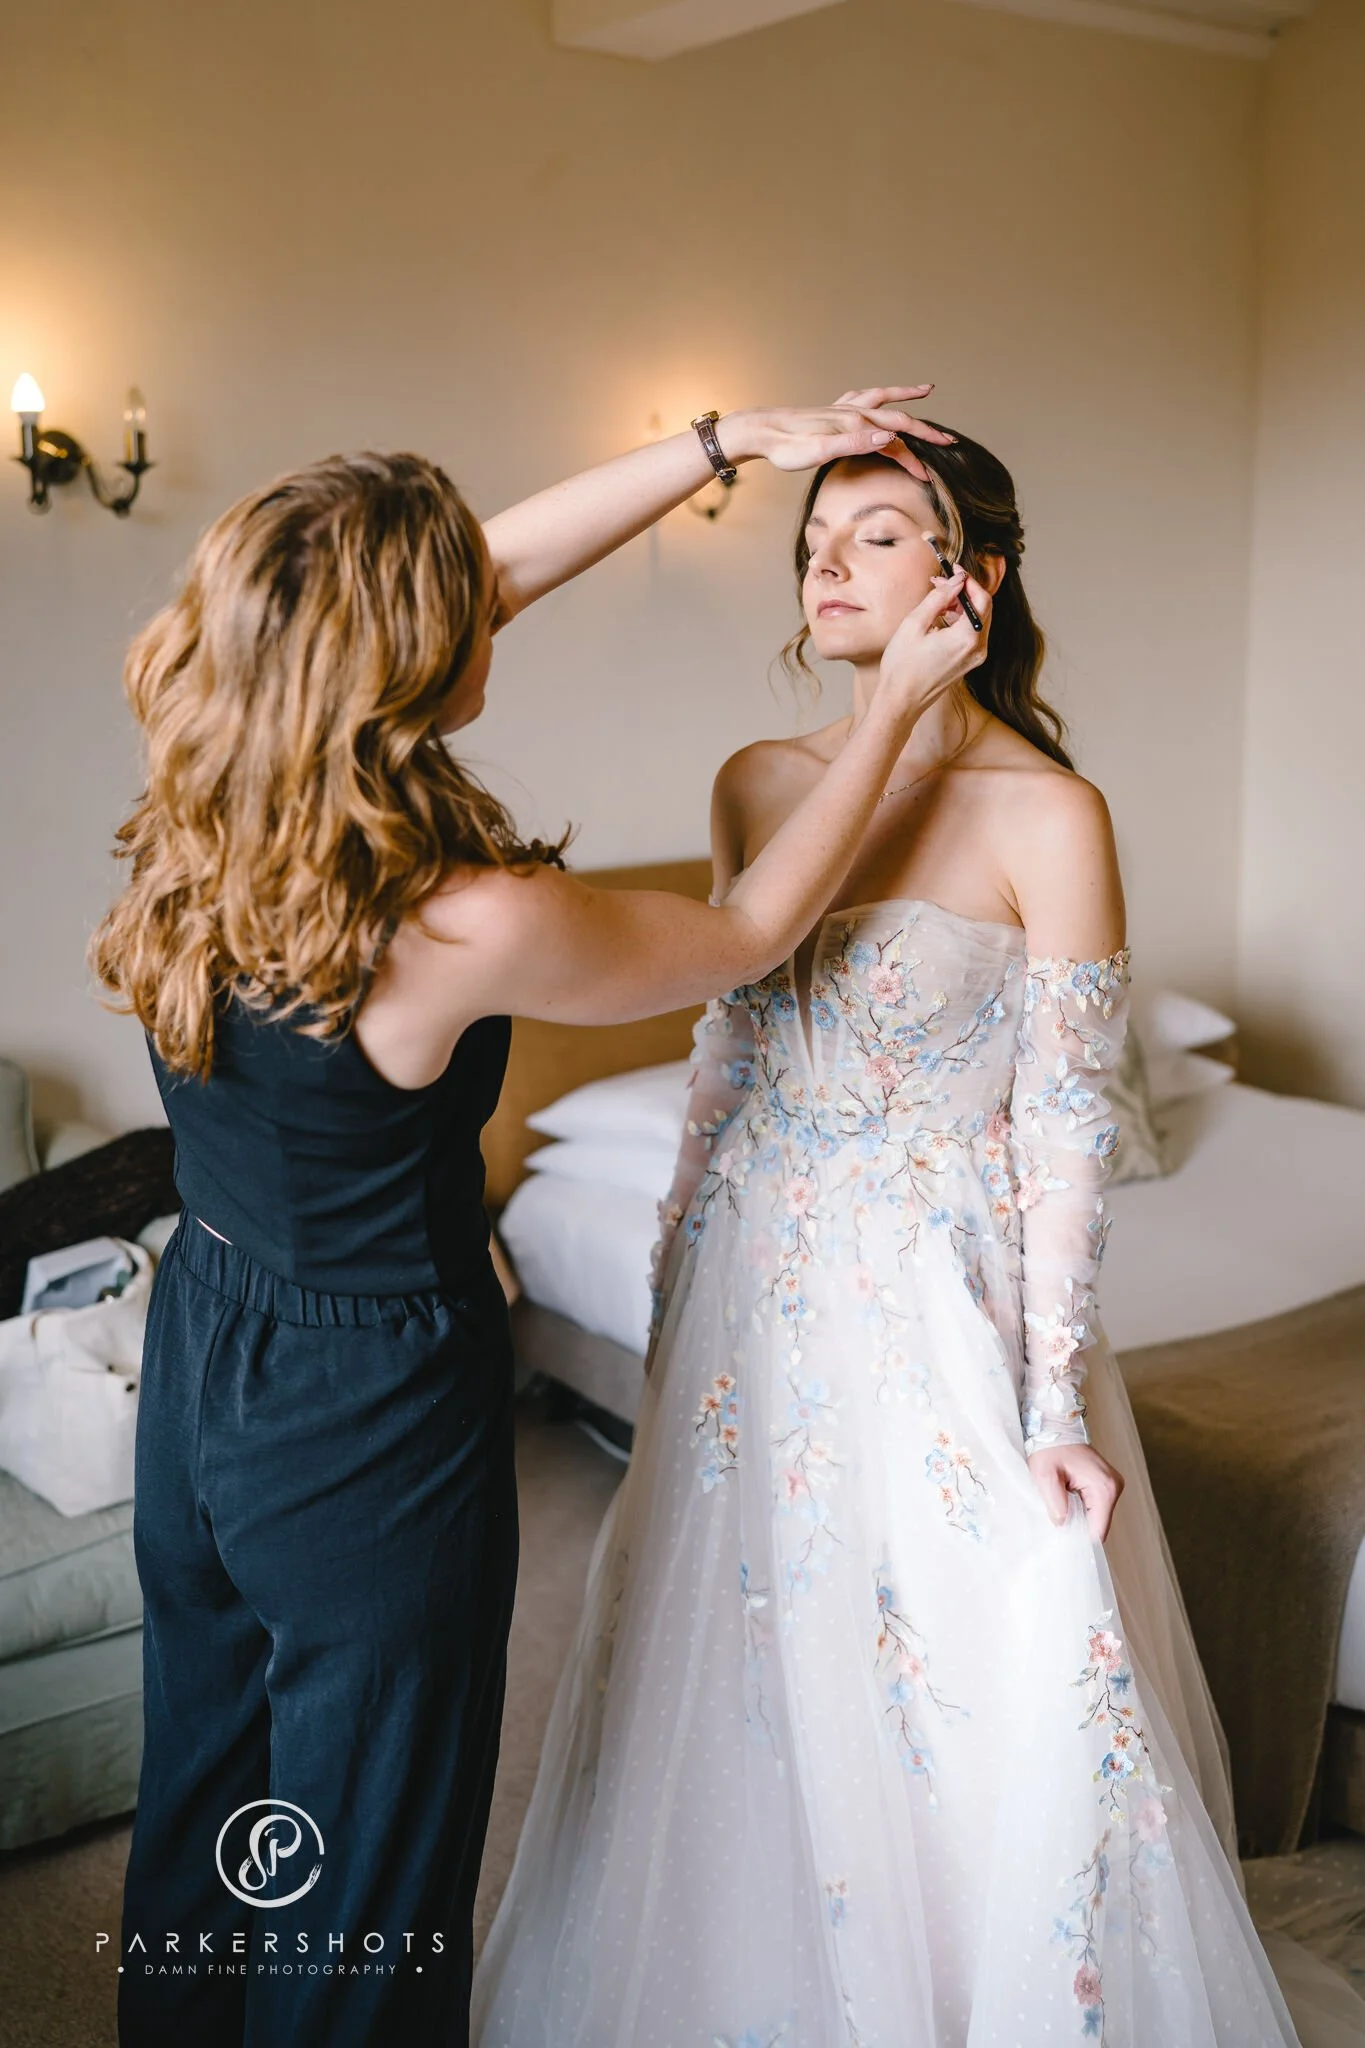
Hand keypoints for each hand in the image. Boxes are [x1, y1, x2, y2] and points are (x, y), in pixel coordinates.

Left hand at [722, 387, 954, 480]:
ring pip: (883, 400)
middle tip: (949, 440)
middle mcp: (853, 412)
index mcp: (856, 424)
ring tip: (926, 390)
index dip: (915, 458)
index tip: (929, 476)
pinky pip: (862, 398)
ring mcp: (843, 409)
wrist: (762, 431)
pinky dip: (877, 396)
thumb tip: (889, 438)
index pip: (896, 440)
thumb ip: (856, 444)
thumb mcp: (821, 452)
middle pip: (897, 420)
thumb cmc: (787, 448)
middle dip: (924, 431)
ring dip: (905, 396)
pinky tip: (876, 398)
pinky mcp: (832, 411)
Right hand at [876, 562, 992, 726]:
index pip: (982, 598)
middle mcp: (977, 649)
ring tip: (937, 599)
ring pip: (977, 620)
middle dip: (964, 591)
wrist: (901, 701)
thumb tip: (956, 580)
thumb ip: (939, 597)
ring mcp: (975, 658)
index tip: (954, 570)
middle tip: (942, 582)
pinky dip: (960, 620)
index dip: (969, 581)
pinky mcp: (969, 663)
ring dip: (961, 605)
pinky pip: (971, 634)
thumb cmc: (902, 666)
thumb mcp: (915, 624)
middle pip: (983, 608)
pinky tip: (940, 617)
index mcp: (967, 638)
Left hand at [1029, 1443, 1124, 1542]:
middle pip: (1099, 1525)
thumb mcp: (1044, 1475)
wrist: (1054, 1425)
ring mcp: (1113, 1485)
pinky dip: (1081, 1509)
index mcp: (1104, 1488)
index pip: (1098, 1531)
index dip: (1080, 1538)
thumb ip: (1055, 1503)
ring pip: (1097, 1517)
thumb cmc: (1049, 1447)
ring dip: (1079, 1517)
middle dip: (1079, 1527)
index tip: (1062, 1538)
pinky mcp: (1106, 1484)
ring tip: (1061, 1506)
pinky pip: (1095, 1507)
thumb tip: (1063, 1526)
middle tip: (1057, 1521)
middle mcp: (1114, 1487)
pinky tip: (1067, 1501)